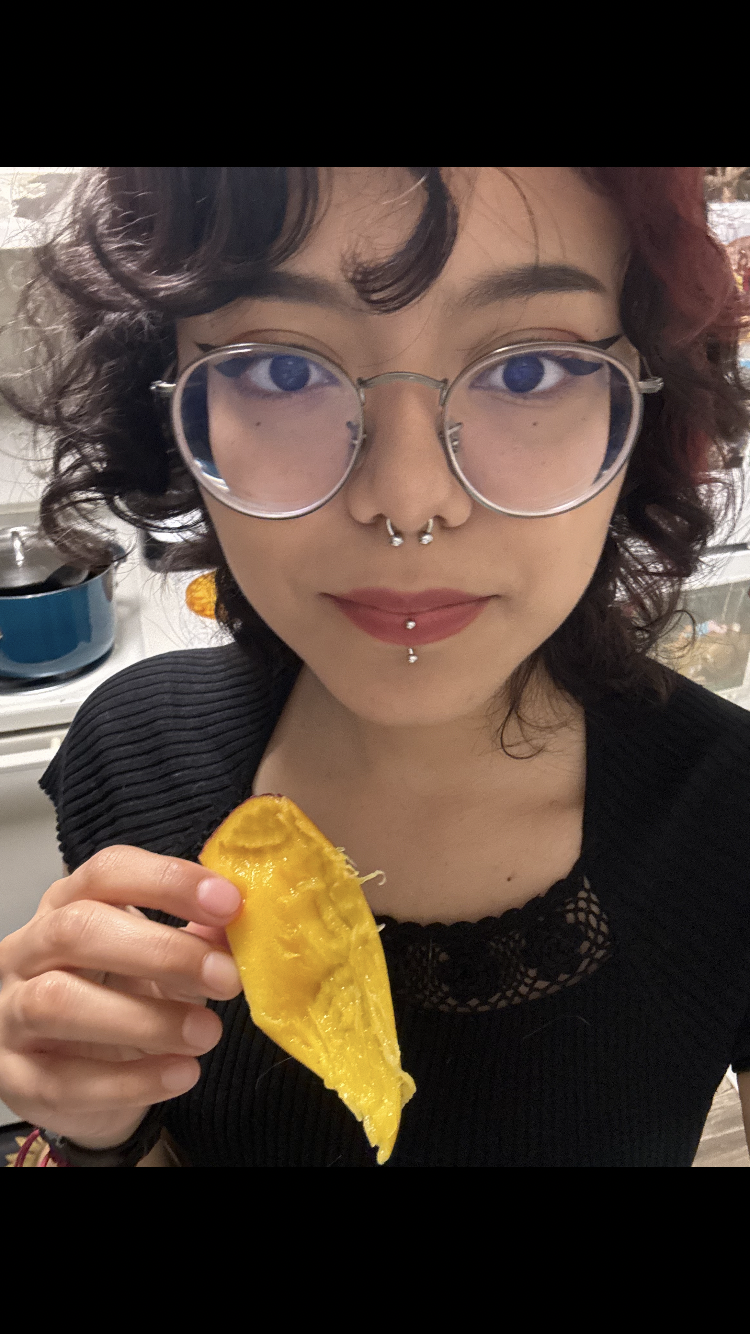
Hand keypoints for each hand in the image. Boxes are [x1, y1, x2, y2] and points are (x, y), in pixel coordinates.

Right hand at [0, 846, 242, 1150]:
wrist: (85, 1081)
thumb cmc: (121, 999)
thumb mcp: (160, 961)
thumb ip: (195, 940)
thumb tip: (236, 928)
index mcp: (66, 905)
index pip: (107, 872)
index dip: (167, 881)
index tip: (229, 903)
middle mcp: (27, 951)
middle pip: (77, 931)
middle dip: (160, 951)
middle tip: (226, 977)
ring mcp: (10, 1014)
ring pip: (58, 1003)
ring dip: (145, 1018)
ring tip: (207, 1032)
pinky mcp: (16, 1079)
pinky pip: (64, 1080)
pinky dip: (131, 1081)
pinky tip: (182, 1074)